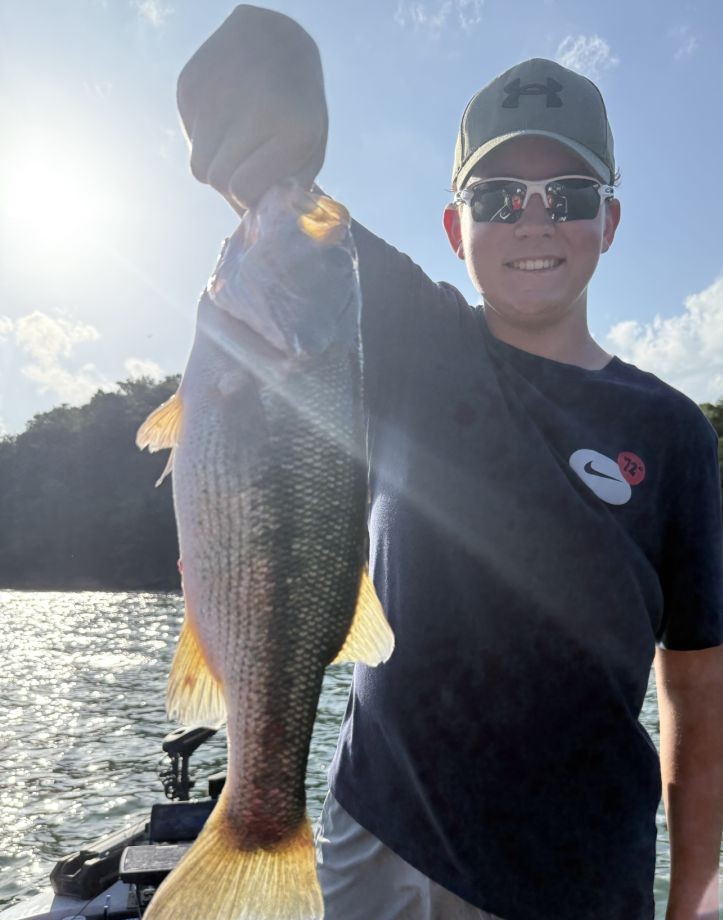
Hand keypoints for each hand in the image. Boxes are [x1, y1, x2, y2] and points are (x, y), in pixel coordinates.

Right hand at [176, 4, 327, 212]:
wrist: (274, 36)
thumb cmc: (299, 106)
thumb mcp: (309, 148)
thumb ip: (287, 192)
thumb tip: (251, 231)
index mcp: (292, 125)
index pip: (243, 189)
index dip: (250, 194)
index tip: (261, 184)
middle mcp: (251, 106)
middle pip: (216, 180)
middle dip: (231, 183)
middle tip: (248, 166)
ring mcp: (215, 92)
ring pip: (197, 166)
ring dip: (216, 165)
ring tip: (237, 144)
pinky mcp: (188, 84)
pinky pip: (188, 138)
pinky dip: (204, 139)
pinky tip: (225, 117)